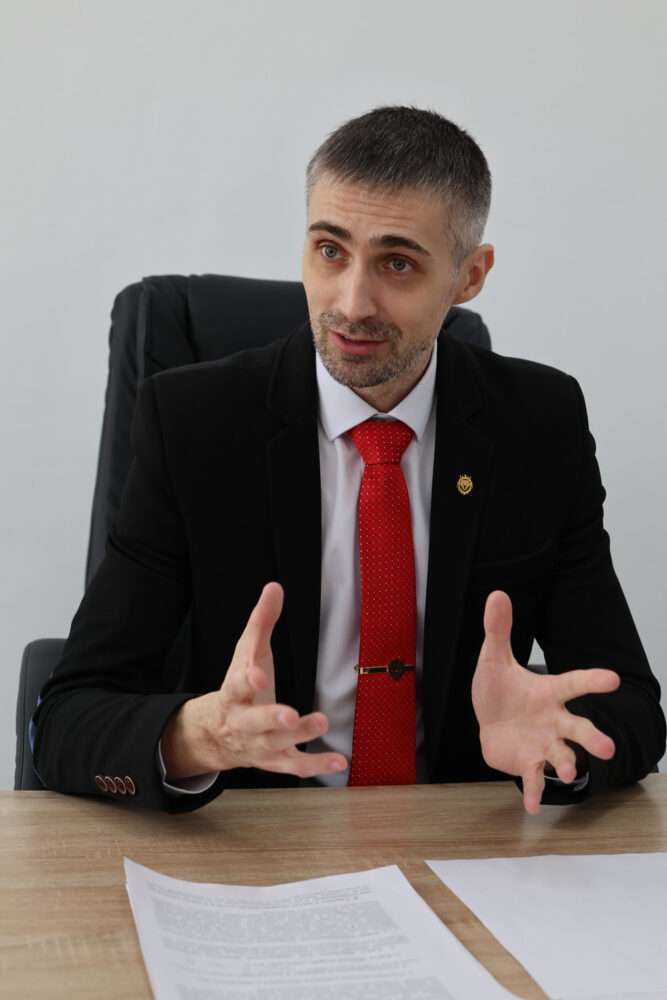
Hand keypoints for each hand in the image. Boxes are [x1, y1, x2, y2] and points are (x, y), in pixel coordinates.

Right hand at [161, 582, 347, 780]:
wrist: (217, 734)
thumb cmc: (237, 686)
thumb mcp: (246, 652)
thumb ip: (261, 622)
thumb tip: (274, 587)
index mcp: (233, 692)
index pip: (237, 685)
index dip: (247, 679)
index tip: (257, 674)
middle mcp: (243, 722)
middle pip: (254, 722)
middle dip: (271, 718)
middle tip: (288, 714)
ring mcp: (259, 744)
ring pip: (277, 744)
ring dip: (299, 736)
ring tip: (321, 722)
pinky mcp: (276, 760)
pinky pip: (295, 766)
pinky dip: (317, 765)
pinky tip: (340, 761)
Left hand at [471, 590, 619, 812]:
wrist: (490, 722)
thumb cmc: (500, 689)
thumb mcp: (493, 658)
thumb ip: (498, 630)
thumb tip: (496, 593)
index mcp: (548, 692)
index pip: (573, 683)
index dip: (592, 681)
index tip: (613, 679)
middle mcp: (553, 720)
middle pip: (578, 729)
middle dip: (593, 737)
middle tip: (608, 747)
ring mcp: (542, 744)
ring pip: (562, 756)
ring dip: (566, 764)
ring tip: (567, 772)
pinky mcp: (527, 762)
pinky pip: (534, 778)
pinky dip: (534, 792)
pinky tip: (531, 806)